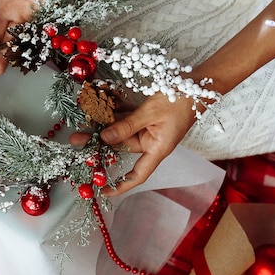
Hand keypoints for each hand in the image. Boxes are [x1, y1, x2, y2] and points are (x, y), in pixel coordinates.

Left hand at [70, 93, 197, 195]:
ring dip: (102, 126)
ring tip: (81, 123)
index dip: (122, 185)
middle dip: (98, 142)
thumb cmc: (180, 100)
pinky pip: (125, 118)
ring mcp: (147, 128)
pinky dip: (112, 114)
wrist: (197, 83)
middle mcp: (150, 142)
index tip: (104, 191)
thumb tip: (105, 137)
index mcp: (157, 149)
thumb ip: (126, 125)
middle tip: (76, 138)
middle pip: (121, 146)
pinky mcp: (145, 116)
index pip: (138, 175)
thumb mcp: (150, 112)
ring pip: (120, 130)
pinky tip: (96, 108)